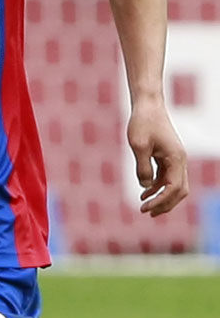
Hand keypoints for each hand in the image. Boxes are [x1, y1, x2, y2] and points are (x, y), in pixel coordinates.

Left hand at [127, 101, 187, 216]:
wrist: (147, 104)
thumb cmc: (142, 122)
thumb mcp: (138, 146)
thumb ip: (143, 168)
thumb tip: (146, 186)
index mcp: (176, 159)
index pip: (174, 188)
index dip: (161, 201)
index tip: (145, 208)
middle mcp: (180, 160)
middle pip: (179, 191)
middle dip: (165, 204)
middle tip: (148, 213)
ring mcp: (175, 158)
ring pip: (173, 185)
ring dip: (161, 197)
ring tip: (145, 206)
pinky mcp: (168, 155)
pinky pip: (167, 176)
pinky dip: (158, 186)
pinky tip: (145, 190)